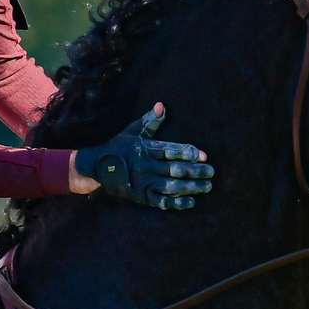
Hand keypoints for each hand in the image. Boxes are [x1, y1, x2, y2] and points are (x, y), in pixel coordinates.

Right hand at [73, 103, 212, 209]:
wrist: (96, 168)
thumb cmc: (117, 148)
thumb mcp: (131, 131)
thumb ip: (149, 121)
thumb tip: (161, 105)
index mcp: (145, 149)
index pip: (171, 151)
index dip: (188, 153)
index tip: (203, 155)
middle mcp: (145, 166)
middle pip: (175, 169)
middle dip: (196, 171)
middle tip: (211, 172)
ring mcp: (143, 183)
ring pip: (172, 186)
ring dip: (192, 187)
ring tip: (207, 186)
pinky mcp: (141, 197)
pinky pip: (162, 201)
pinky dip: (177, 202)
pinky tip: (191, 201)